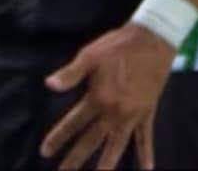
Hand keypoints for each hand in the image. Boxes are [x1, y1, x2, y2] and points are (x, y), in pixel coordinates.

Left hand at [41, 24, 175, 169]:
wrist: (152, 39)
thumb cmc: (118, 46)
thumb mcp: (91, 54)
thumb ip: (71, 73)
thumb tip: (48, 85)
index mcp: (98, 98)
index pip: (74, 124)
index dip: (58, 138)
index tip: (45, 152)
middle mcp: (113, 113)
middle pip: (91, 142)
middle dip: (75, 160)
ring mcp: (132, 115)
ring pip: (116, 147)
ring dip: (107, 165)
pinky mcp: (147, 112)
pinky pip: (146, 137)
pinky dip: (146, 153)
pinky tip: (147, 169)